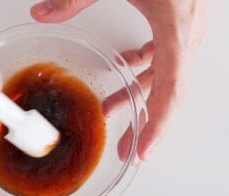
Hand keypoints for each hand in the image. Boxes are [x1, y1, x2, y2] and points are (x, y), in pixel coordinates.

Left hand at [31, 0, 206, 159]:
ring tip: (111, 111)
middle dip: (144, 120)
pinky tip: (127, 66)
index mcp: (176, 24)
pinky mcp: (180, 21)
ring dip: (139, 94)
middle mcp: (187, 32)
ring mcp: (187, 28)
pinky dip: (145, 66)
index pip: (171, 87)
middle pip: (167, 89)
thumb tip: (41, 12)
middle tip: (123, 147)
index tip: (141, 150)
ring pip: (165, 74)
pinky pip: (166, 55)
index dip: (158, 124)